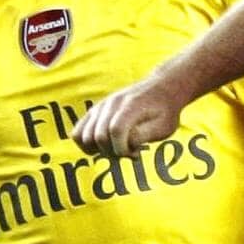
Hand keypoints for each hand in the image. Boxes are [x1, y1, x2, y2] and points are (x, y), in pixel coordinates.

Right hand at [73, 73, 192, 157]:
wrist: (162, 88)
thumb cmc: (165, 111)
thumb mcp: (164, 127)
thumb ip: (142, 136)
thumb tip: (124, 144)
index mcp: (131, 106)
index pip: (116, 131)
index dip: (122, 149)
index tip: (135, 154)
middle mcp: (111, 104)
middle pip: (98, 136)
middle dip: (113, 153)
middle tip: (131, 152)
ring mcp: (100, 107)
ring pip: (83, 136)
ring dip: (99, 151)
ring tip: (118, 148)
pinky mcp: (94, 112)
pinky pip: (77, 133)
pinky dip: (87, 145)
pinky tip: (106, 146)